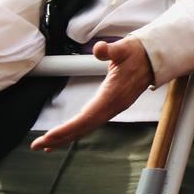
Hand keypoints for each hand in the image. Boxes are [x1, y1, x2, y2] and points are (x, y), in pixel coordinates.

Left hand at [30, 38, 153, 149]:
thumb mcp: (124, 47)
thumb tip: (99, 48)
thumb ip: (111, 49)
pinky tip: (68, 134)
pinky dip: (78, 130)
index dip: (67, 128)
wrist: (156, 58)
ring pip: (88, 127)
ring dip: (68, 137)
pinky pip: (92, 122)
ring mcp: (114, 108)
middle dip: (61, 138)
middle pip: (84, 127)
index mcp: (113, 95)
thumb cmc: (138, 52)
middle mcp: (114, 106)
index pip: (86, 117)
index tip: (49, 136)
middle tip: (37, 146)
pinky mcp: (113, 106)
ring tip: (47, 145)